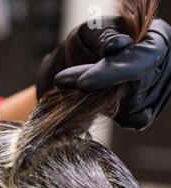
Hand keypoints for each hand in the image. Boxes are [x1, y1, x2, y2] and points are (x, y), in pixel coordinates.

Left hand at [36, 16, 170, 130]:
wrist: (80, 63)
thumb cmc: (87, 42)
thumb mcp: (90, 31)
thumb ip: (103, 36)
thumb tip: (117, 46)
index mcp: (157, 36)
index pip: (142, 59)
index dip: (113, 73)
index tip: (82, 83)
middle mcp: (166, 63)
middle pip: (137, 87)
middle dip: (99, 88)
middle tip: (63, 80)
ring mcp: (161, 89)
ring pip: (131, 107)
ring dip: (101, 100)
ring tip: (86, 84)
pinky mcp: (149, 110)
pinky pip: (130, 120)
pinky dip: (110, 113)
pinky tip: (100, 99)